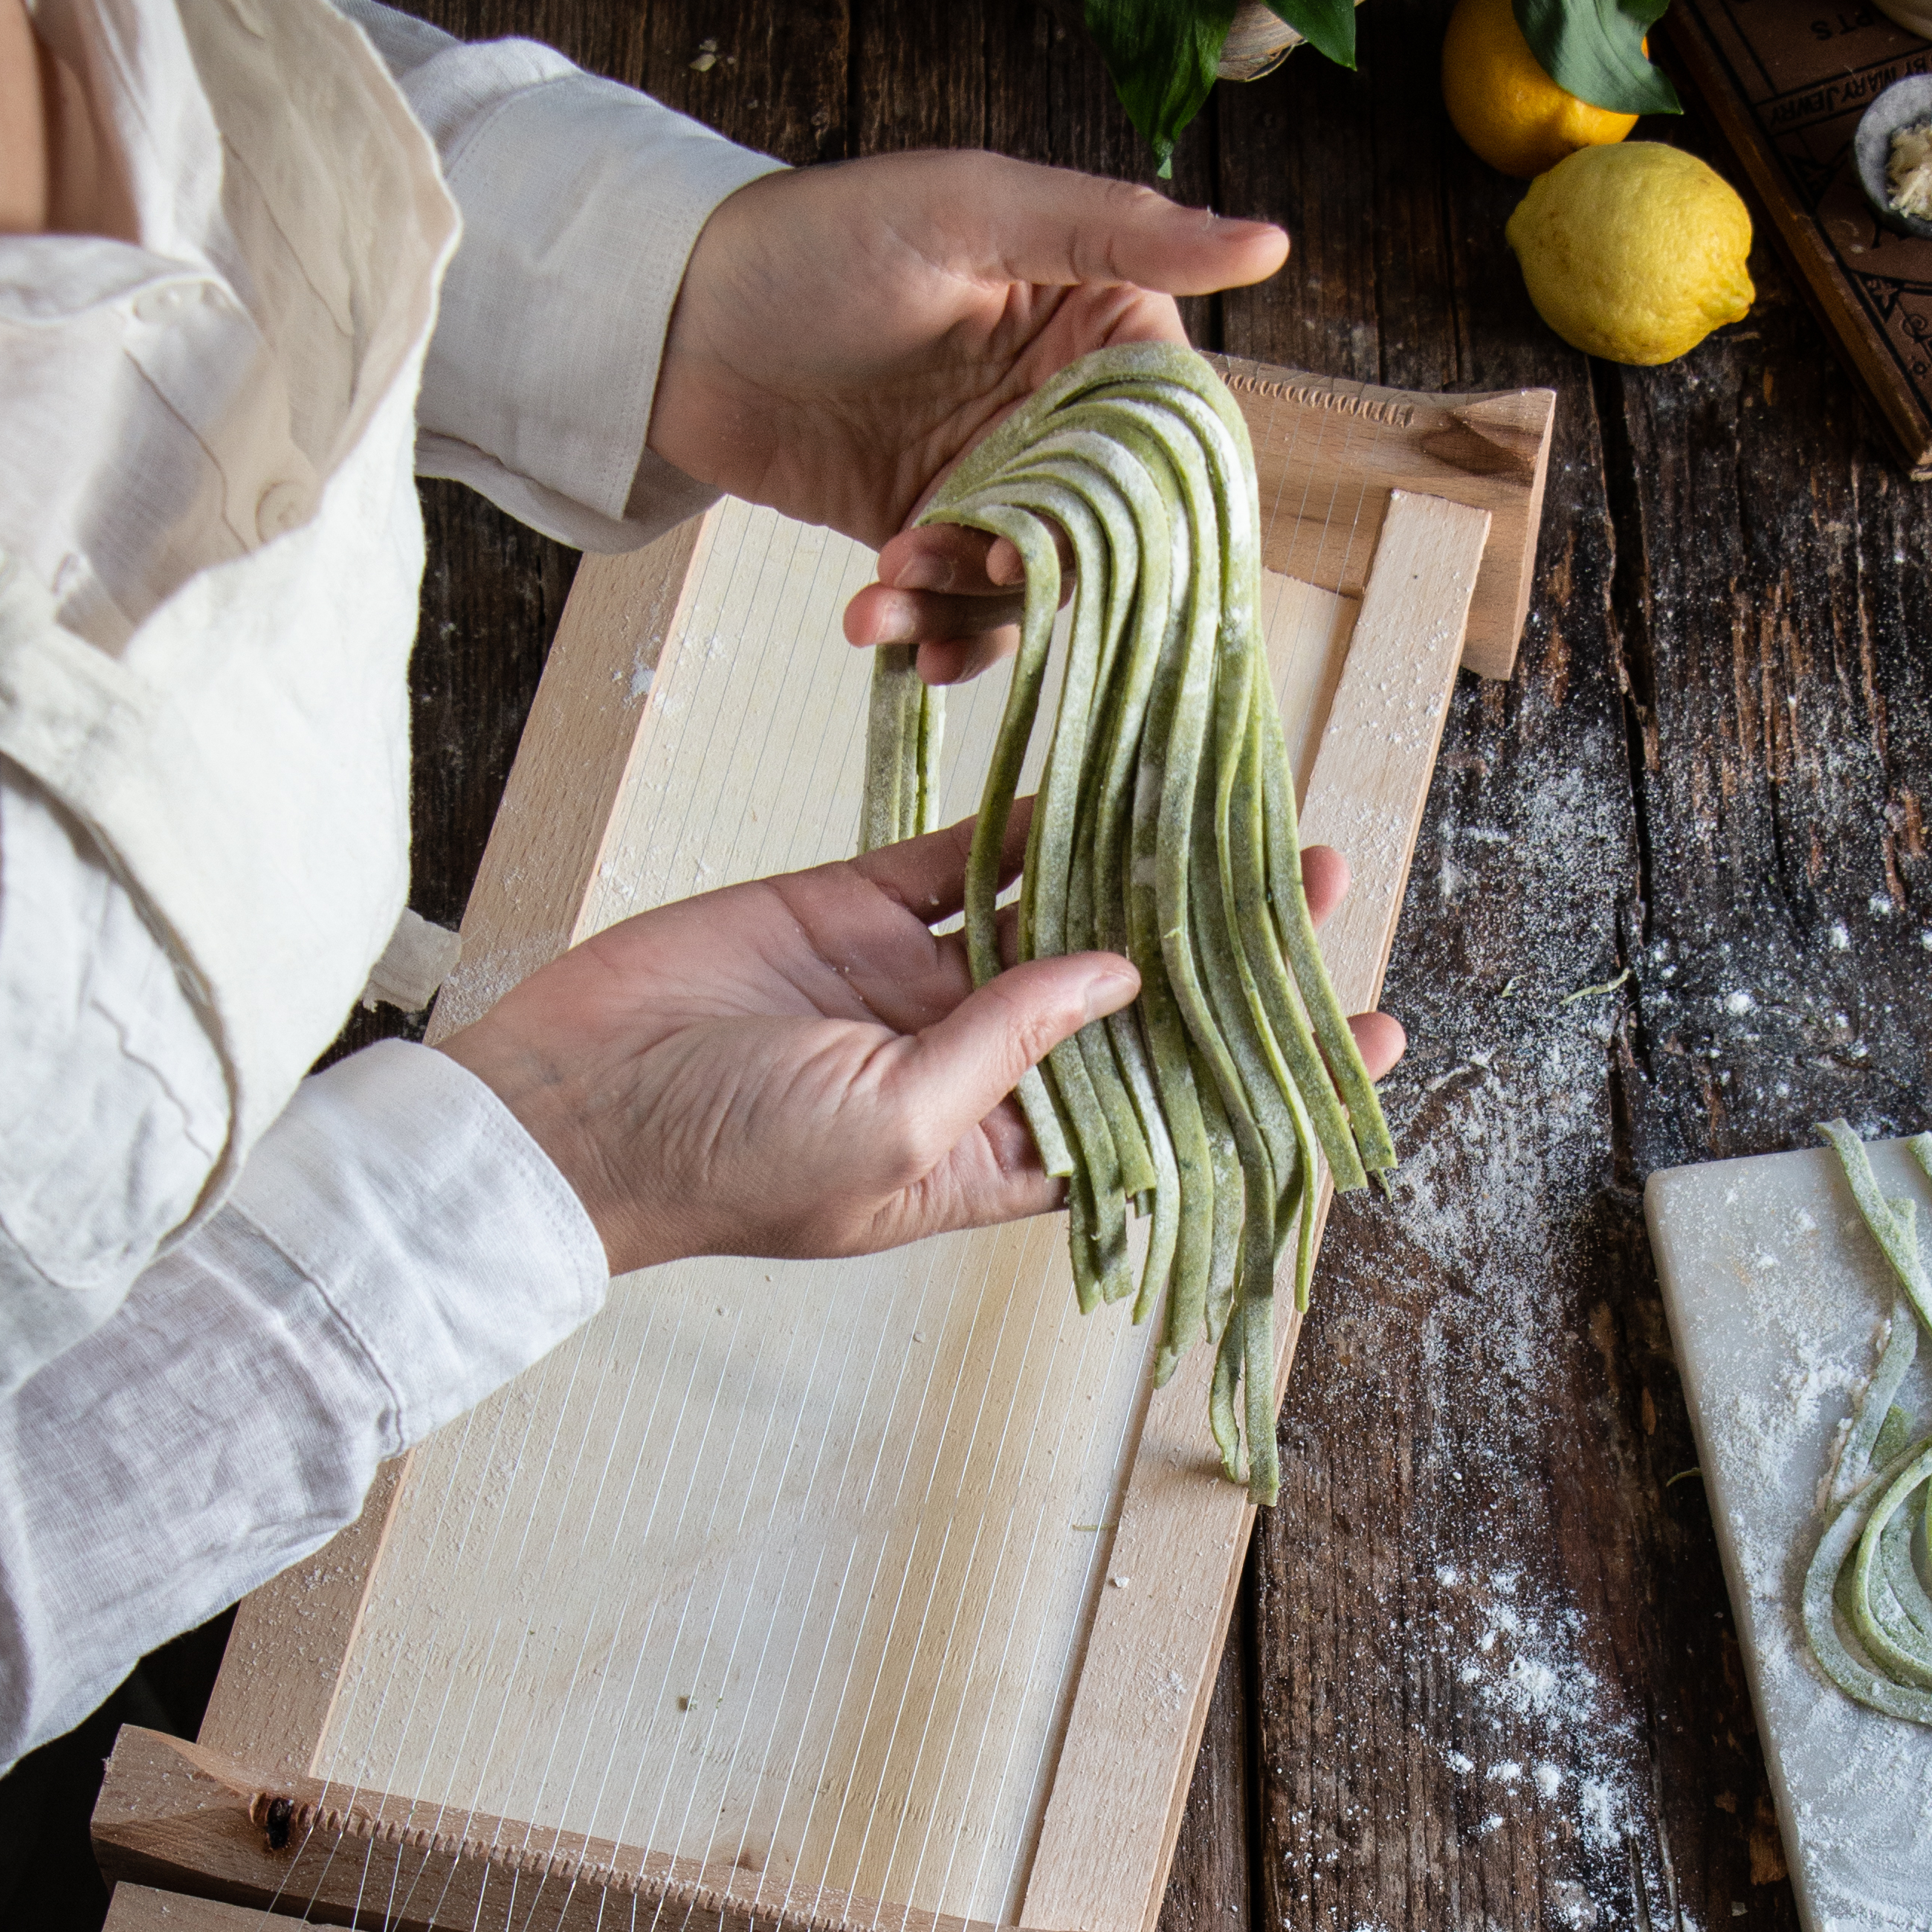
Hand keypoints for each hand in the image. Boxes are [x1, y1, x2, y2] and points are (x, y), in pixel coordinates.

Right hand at [444, 823, 1386, 1280]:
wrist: (566, 1103)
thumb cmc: (725, 1159)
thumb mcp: (892, 1130)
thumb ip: (1010, 1047)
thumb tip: (1121, 974)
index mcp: (996, 1159)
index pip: (1162, 1117)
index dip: (1258, 1078)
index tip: (1364, 1041)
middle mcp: (976, 1070)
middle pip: (1131, 1007)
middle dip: (1222, 954)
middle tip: (1317, 888)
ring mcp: (920, 982)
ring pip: (1061, 914)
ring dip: (1143, 871)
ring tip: (1246, 823)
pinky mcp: (861, 906)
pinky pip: (969, 852)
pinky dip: (1037, 814)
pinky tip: (1118, 772)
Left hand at [645, 149, 1288, 683]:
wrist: (671, 319)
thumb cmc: (818, 238)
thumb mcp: (975, 210)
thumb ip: (1117, 231)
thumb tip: (1267, 240)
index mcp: (1093, 321)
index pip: (1171, 429)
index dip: (1143, 490)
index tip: (1094, 525)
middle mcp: (1055, 408)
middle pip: (1105, 528)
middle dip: (1041, 564)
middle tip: (981, 569)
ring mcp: (991, 480)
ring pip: (1028, 584)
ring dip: (965, 606)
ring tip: (888, 582)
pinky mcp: (927, 534)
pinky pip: (959, 613)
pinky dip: (928, 632)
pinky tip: (879, 623)